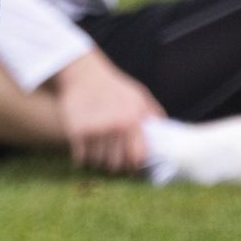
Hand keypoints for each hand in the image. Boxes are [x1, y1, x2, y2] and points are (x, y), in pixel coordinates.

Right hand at [49, 50, 164, 173]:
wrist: (83, 74)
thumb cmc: (113, 85)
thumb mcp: (139, 95)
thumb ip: (153, 113)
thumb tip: (164, 130)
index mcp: (133, 121)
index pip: (136, 157)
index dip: (133, 165)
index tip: (130, 166)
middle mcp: (115, 128)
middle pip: (115, 164)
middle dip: (113, 166)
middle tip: (111, 162)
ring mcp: (95, 130)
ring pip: (97, 162)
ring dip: (97, 162)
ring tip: (97, 156)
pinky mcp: (76, 131)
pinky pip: (80, 158)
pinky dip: (81, 159)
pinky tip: (83, 153)